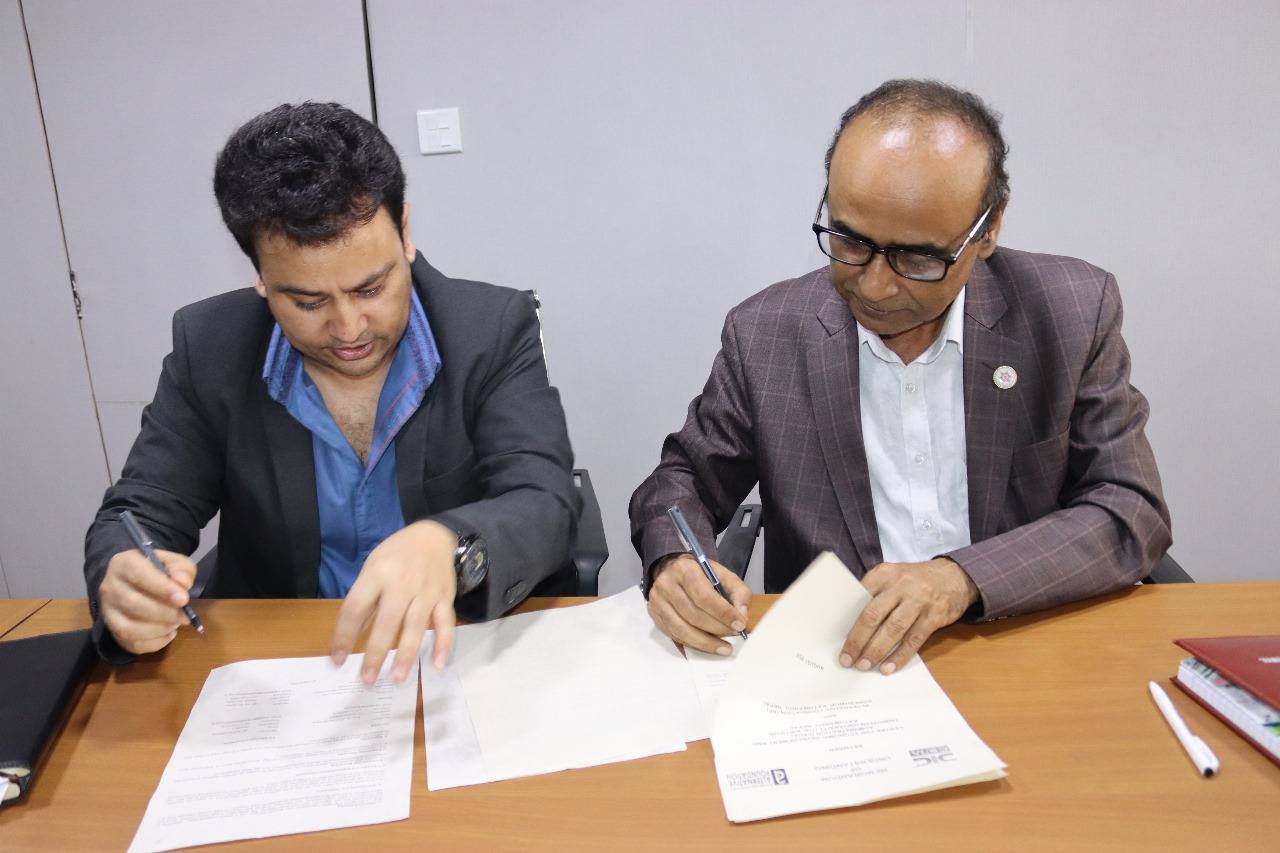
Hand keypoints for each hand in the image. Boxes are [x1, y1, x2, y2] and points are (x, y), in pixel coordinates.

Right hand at [99, 548, 196, 654]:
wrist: (136, 583)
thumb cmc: (158, 571)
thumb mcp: (173, 562)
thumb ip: (181, 569)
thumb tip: (183, 583)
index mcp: (123, 563)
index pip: (139, 575)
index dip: (162, 588)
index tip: (184, 599)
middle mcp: (109, 587)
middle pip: (133, 604)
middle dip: (164, 613)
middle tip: (185, 616)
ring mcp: (108, 612)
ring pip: (129, 628)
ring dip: (158, 629)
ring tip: (176, 623)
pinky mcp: (113, 631)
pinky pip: (132, 644)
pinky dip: (155, 643)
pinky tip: (169, 633)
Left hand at [330, 520, 457, 685]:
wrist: (434, 536)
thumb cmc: (396, 555)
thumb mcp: (372, 567)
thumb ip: (365, 600)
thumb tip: (350, 637)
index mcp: (377, 574)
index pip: (355, 608)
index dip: (343, 636)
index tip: (336, 661)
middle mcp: (402, 583)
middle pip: (387, 622)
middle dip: (375, 653)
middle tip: (366, 680)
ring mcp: (426, 591)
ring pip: (416, 626)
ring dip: (407, 655)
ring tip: (396, 679)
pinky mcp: (445, 597)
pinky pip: (446, 623)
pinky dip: (444, 644)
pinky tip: (438, 664)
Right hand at [647, 554, 750, 655]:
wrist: (671, 568)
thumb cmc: (699, 574)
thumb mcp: (722, 574)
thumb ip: (738, 592)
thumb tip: (741, 616)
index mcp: (685, 569)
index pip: (704, 596)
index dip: (723, 613)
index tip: (739, 624)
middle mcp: (667, 584)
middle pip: (693, 614)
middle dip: (717, 628)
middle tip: (734, 634)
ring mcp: (658, 601)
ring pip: (682, 629)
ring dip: (706, 642)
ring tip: (724, 647)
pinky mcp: (655, 615)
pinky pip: (675, 635)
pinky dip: (694, 643)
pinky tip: (708, 645)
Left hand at [839, 557, 977, 674]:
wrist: (955, 576)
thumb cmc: (915, 580)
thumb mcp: (893, 577)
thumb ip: (874, 594)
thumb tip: (850, 624)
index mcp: (884, 574)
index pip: (859, 597)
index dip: (848, 620)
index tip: (836, 638)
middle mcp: (901, 585)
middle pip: (873, 616)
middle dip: (858, 640)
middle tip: (847, 659)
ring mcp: (919, 601)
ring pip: (893, 630)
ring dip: (876, 651)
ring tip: (864, 665)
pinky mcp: (935, 616)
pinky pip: (914, 640)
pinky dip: (900, 656)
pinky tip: (889, 668)